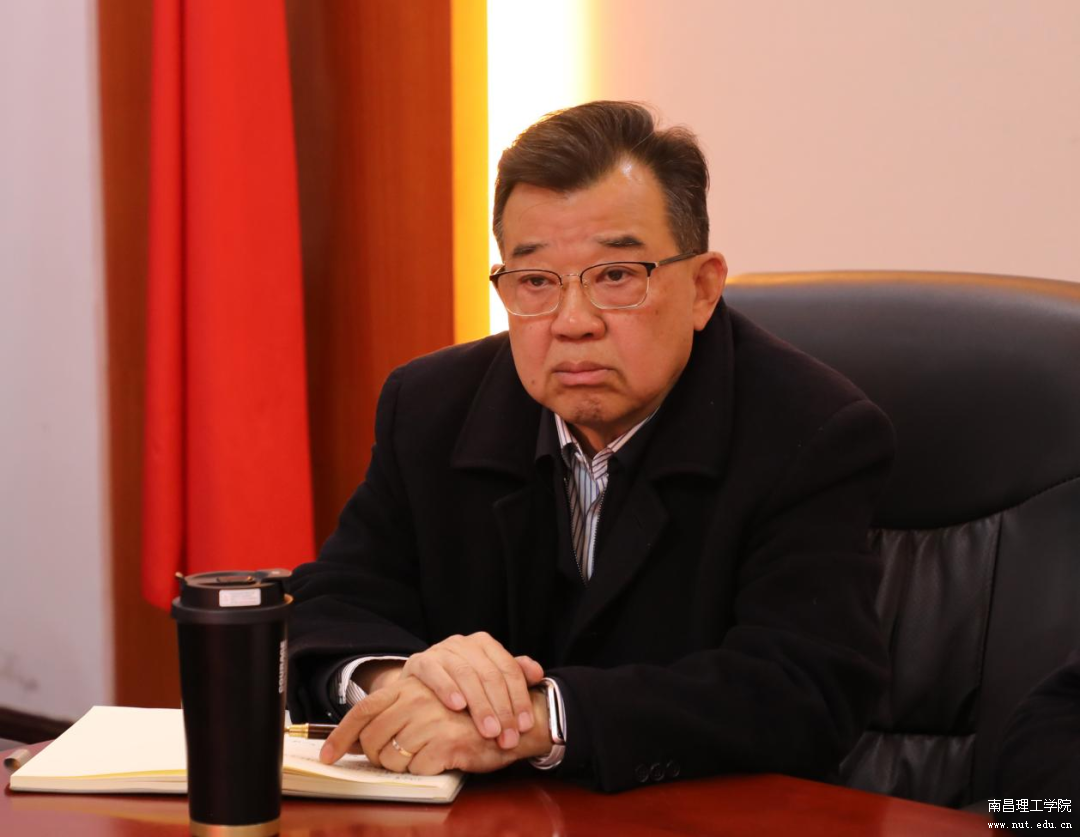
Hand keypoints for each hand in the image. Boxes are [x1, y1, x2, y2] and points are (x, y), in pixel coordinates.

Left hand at [320, 675, 550, 774]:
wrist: (518, 718)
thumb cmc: (473, 715)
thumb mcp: (435, 703)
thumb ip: (403, 712)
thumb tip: (365, 738)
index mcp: (412, 685)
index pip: (364, 710)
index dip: (341, 736)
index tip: (327, 758)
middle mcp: (417, 698)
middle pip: (373, 738)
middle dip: (376, 757)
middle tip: (391, 761)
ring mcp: (431, 719)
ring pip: (393, 757)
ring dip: (402, 766)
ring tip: (424, 758)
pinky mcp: (446, 742)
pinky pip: (417, 768)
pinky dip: (424, 771)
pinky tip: (442, 761)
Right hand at [398, 632, 543, 748]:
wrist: (419, 683)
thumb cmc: (460, 684)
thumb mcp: (488, 679)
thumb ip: (514, 675)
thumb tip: (538, 673)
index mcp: (485, 644)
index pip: (508, 669)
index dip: (519, 698)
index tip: (525, 726)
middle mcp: (464, 643)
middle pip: (489, 675)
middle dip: (502, 709)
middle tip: (508, 737)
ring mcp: (441, 650)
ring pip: (466, 675)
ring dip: (480, 705)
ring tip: (489, 731)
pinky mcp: (420, 662)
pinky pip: (435, 673)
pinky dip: (447, 688)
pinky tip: (457, 706)